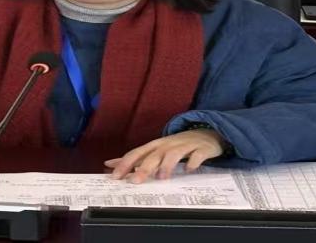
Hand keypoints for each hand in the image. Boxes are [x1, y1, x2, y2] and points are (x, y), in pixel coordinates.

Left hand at [103, 128, 225, 182]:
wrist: (205, 134)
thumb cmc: (176, 145)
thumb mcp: (155, 150)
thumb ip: (134, 158)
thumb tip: (110, 164)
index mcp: (155, 146)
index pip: (137, 153)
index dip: (125, 163)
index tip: (115, 176)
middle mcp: (168, 145)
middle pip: (154, 155)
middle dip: (143, 168)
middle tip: (135, 181)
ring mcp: (185, 146)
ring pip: (174, 154)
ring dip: (167, 165)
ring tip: (161, 177)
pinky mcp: (201, 149)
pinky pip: (197, 155)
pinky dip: (193, 162)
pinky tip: (189, 169)